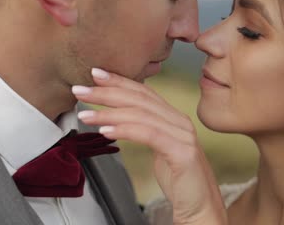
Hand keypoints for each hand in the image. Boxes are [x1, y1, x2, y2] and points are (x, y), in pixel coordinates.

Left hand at [72, 68, 227, 224]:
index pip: (143, 92)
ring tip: (85, 114)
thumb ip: (145, 130)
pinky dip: (124, 130)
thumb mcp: (159, 149)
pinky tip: (105, 131)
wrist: (202, 209)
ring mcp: (183, 136)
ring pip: (140, 115)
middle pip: (139, 98)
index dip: (118, 81)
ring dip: (108, 113)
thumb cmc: (179, 182)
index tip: (95, 74)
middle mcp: (180, 122)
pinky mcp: (182, 153)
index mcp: (173, 118)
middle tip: (80, 90)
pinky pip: (148, 134)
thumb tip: (117, 119)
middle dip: (107, 92)